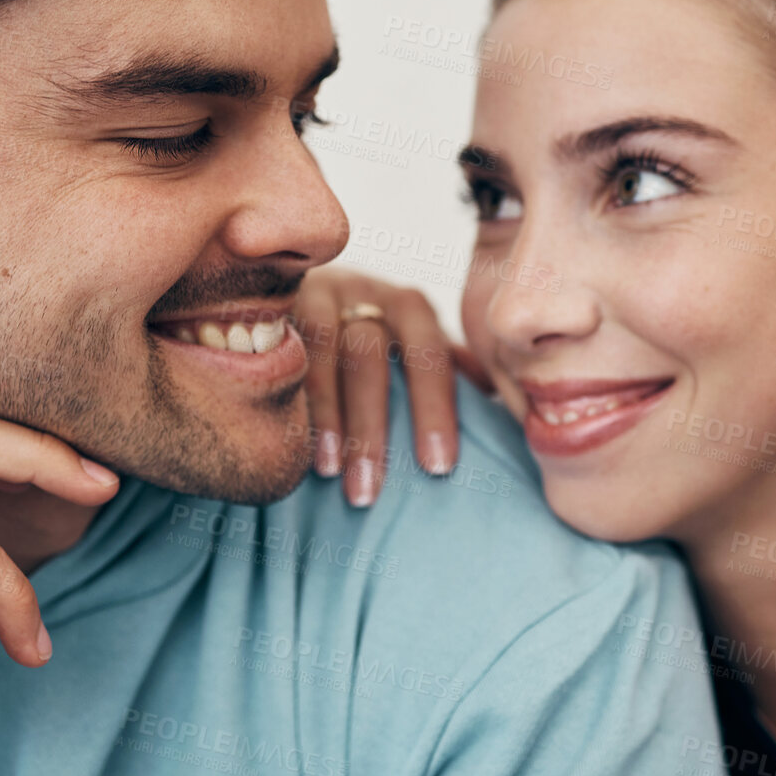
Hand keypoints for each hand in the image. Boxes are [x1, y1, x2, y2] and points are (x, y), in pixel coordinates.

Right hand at [293, 267, 492, 506]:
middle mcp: (361, 290)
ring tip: (330, 474)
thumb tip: (509, 407)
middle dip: (371, 427)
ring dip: (326, 416)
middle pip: (369, 354)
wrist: (296, 283)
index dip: (435, 410)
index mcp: (408, 305)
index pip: (430, 353)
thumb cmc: (367, 333)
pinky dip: (284, 394)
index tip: (438, 469)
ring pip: (320, 353)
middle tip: (370, 492)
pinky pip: (274, 348)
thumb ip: (451, 369)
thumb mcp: (411, 343)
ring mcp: (310, 294)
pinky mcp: (266, 304)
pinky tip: (286, 438)